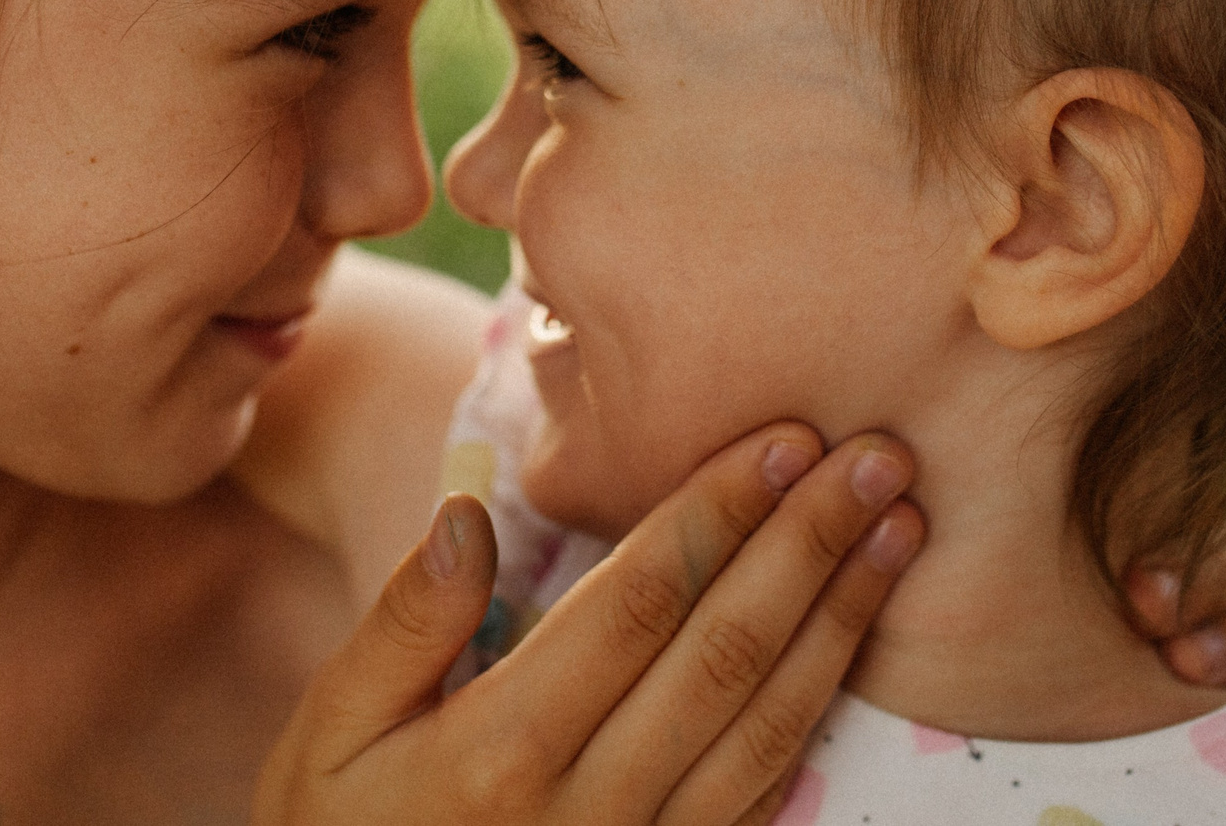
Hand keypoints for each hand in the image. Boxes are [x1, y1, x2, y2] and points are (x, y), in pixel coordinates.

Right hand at [254, 425, 922, 825]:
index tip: (785, 437)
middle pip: (726, 654)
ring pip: (769, 726)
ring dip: (841, 620)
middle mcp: (589, 813)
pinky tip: (853, 639)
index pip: (640, 605)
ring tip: (898, 531)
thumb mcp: (327, 733)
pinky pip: (764, 795)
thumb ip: (404, 623)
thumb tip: (468, 512)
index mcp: (500, 752)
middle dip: (808, 547)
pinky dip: (821, 709)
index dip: (719, 513)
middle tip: (878, 457)